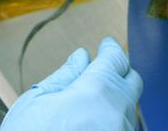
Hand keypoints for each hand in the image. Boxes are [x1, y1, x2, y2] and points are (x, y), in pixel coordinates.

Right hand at [0, 39, 141, 130]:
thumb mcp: (35, 103)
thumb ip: (64, 76)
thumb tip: (81, 58)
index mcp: (97, 92)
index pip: (116, 59)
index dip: (110, 49)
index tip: (105, 45)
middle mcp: (119, 115)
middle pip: (132, 82)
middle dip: (118, 73)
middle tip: (99, 71)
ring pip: (129, 111)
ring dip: (115, 103)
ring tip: (87, 107)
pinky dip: (112, 124)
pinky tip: (90, 127)